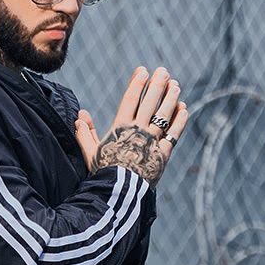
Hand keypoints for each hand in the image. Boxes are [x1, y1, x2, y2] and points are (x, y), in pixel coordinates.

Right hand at [74, 66, 187, 187]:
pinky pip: (174, 133)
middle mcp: (138, 130)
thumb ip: (85, 134)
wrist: (119, 193)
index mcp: (120, 127)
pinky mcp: (163, 154)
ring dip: (171, 97)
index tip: (143, 70)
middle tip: (163, 71)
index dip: (137, 83)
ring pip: (164, 114)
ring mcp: (152, 141)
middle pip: (150, 102)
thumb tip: (80, 116)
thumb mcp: (90, 153)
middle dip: (157, 84)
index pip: (130, 99)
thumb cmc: (103, 173)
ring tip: (175, 85)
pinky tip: (183, 108)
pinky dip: (179, 120)